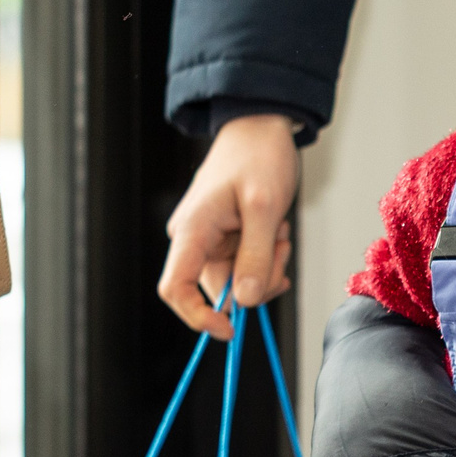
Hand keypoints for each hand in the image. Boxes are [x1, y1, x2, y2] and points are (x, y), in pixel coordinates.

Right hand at [159, 115, 298, 338]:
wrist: (261, 128)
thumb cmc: (258, 156)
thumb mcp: (264, 207)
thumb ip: (255, 256)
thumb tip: (246, 301)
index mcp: (190, 230)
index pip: (175, 289)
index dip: (198, 317)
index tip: (230, 329)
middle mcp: (193, 239)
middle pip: (218, 288)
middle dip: (256, 279)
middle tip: (280, 247)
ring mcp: (209, 241)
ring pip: (238, 280)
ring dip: (266, 266)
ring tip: (278, 232)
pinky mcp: (226, 240)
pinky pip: (245, 266)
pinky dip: (266, 258)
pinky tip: (275, 234)